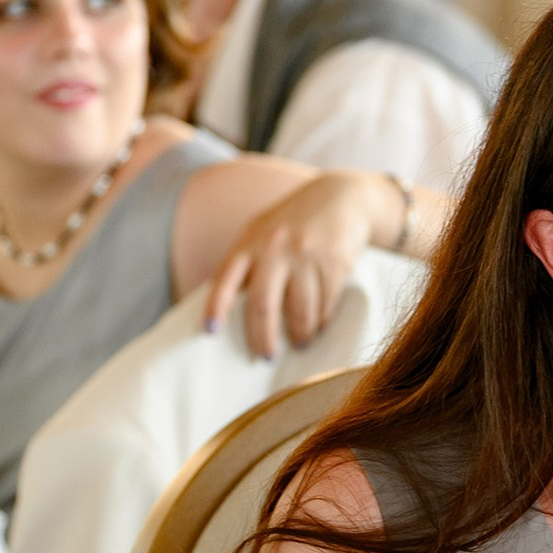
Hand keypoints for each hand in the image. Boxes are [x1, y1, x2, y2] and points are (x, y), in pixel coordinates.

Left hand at [203, 172, 392, 358]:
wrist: (342, 196)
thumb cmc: (295, 220)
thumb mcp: (262, 230)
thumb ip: (246, 260)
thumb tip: (226, 306)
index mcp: (250, 241)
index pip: (225, 278)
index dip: (215, 307)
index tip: (210, 332)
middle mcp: (275, 247)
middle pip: (262, 305)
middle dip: (263, 338)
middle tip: (266, 356)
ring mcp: (305, 254)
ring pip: (299, 311)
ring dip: (300, 334)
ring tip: (300, 341)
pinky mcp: (334, 261)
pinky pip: (325, 304)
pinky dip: (321, 320)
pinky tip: (319, 323)